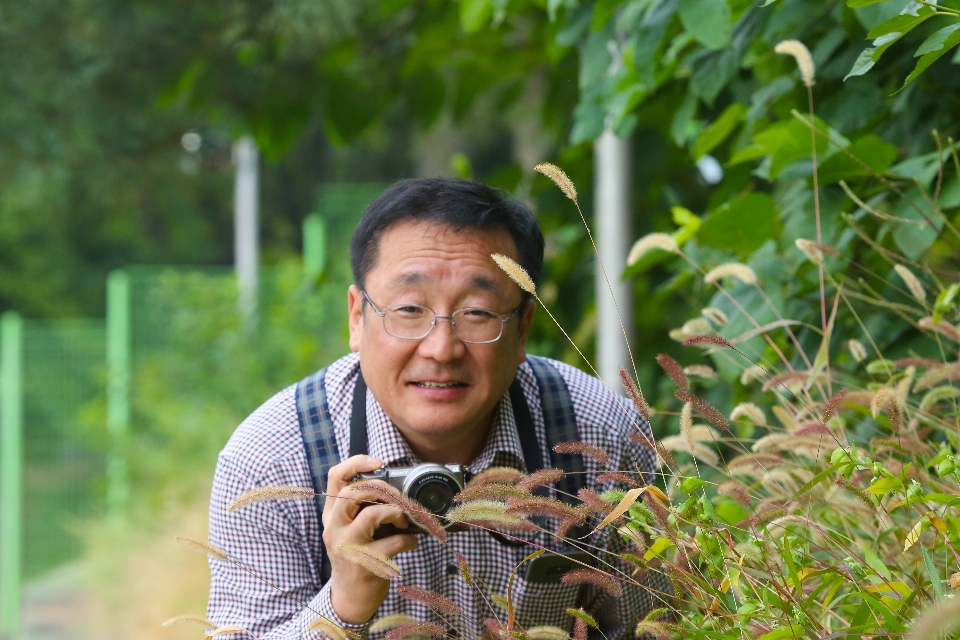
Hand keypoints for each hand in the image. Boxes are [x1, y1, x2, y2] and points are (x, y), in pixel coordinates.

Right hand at [322, 455, 417, 623]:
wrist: (350, 599)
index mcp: (332, 515)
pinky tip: (412, 543)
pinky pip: (393, 543)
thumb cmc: (356, 557)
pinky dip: (409, 540)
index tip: (378, 462)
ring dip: (397, 513)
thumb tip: (394, 487)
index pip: (334, 478)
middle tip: (399, 498)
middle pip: (353, 492)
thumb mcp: (350, 530)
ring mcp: (347, 546)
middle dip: (383, 488)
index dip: (356, 463)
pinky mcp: (364, 564)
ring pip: (372, 515)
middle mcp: (334, 528)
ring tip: (405, 520)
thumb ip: (361, 509)